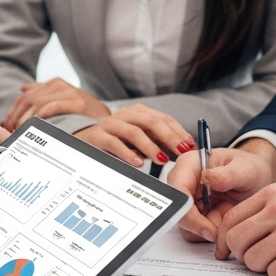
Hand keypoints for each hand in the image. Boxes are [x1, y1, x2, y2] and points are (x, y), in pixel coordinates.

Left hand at [1, 78, 109, 130]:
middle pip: (28, 100)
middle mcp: (60, 86)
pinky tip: (35, 124)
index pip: (24, 97)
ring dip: (25, 118)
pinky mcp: (77, 102)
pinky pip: (52, 106)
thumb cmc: (82, 114)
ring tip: (20, 131)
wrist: (107, 120)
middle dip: (16, 116)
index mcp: (54, 84)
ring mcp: (69, 92)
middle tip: (11, 131)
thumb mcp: (61, 99)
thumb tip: (23, 89)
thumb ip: (43, 93)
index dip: (13, 111)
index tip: (7, 126)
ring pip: (37, 103)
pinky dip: (40, 115)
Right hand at [77, 104, 194, 167]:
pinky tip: (138, 163)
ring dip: (151, 146)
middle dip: (170, 138)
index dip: (178, 132)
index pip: (163, 118)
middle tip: (181, 152)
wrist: (85, 139)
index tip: (190, 146)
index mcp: (139, 112)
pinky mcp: (98, 136)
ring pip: (135, 132)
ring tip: (161, 160)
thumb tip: (182, 149)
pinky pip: (115, 143)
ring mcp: (111, 124)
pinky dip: (128, 154)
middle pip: (152, 122)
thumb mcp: (140, 140)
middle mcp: (126, 114)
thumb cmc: (118, 141)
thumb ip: (159, 142)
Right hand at [167, 143, 275, 241]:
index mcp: (189, 164)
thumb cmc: (249, 169)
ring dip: (210, 227)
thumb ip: (228, 174)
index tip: (210, 230)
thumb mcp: (246, 169)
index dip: (189, 215)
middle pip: (178, 214)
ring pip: (186, 227)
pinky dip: (212, 231)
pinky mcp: (191, 215)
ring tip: (228, 211)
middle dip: (203, 224)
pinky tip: (223, 217)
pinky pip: (195, 233)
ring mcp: (185, 200)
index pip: (178, 193)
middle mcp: (182, 182)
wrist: (256, 180)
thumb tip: (207, 178)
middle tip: (225, 222)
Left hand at [214, 184, 275, 275]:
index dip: (224, 242)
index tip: (226, 253)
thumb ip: (265, 214)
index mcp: (273, 194)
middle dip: (244, 257)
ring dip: (266, 268)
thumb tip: (233, 238)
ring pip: (253, 261)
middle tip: (261, 260)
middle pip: (236, 242)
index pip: (230, 220)